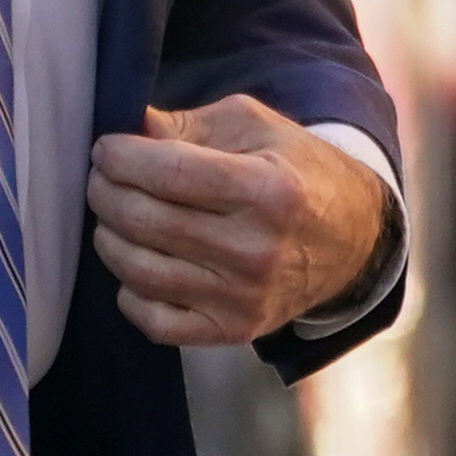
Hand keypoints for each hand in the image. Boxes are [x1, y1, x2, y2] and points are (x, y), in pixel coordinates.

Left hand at [85, 97, 393, 347]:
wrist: (354, 240)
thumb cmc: (294, 170)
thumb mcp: (253, 126)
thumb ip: (186, 124)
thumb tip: (127, 127)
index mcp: (266, 190)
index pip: (166, 172)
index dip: (118, 157)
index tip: (105, 149)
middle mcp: (256, 250)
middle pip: (143, 220)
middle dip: (104, 192)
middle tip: (101, 178)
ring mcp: (245, 298)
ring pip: (139, 271)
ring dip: (109, 237)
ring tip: (114, 215)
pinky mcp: (235, 331)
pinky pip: (155, 321)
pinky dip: (129, 292)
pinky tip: (137, 262)